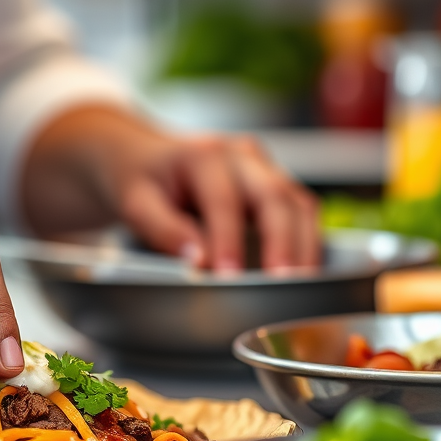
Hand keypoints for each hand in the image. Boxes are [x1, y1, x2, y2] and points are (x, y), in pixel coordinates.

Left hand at [21, 106, 319, 271]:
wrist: (142, 156)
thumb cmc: (139, 178)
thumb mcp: (134, 201)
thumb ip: (162, 229)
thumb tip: (196, 259)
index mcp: (204, 155)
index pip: (223, 201)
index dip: (229, 240)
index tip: (229, 276)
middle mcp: (241, 156)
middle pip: (275, 197)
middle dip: (284, 243)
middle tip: (284, 284)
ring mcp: (262, 168)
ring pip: (297, 203)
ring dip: (305, 245)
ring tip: (301, 285)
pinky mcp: (273, 184)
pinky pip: (299, 210)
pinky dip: (306, 239)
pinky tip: (303, 269)